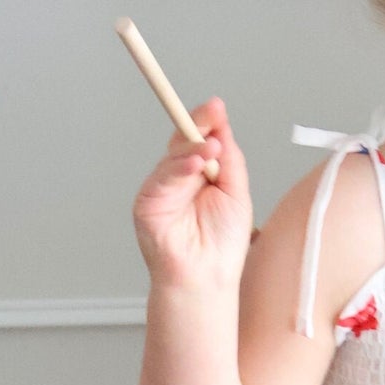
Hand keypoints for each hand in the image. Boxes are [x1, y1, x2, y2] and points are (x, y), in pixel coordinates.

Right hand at [132, 96, 253, 291]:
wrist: (207, 277)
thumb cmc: (222, 243)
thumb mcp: (236, 192)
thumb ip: (229, 159)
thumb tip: (222, 124)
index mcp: (201, 173)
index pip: (200, 139)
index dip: (206, 122)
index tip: (216, 107)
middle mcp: (179, 177)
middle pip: (183, 141)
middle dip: (197, 124)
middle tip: (212, 112)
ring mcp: (162, 189)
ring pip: (174, 157)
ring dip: (193, 149)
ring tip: (212, 148)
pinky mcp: (148, 202)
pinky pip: (163, 178)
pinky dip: (180, 168)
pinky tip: (197, 164)